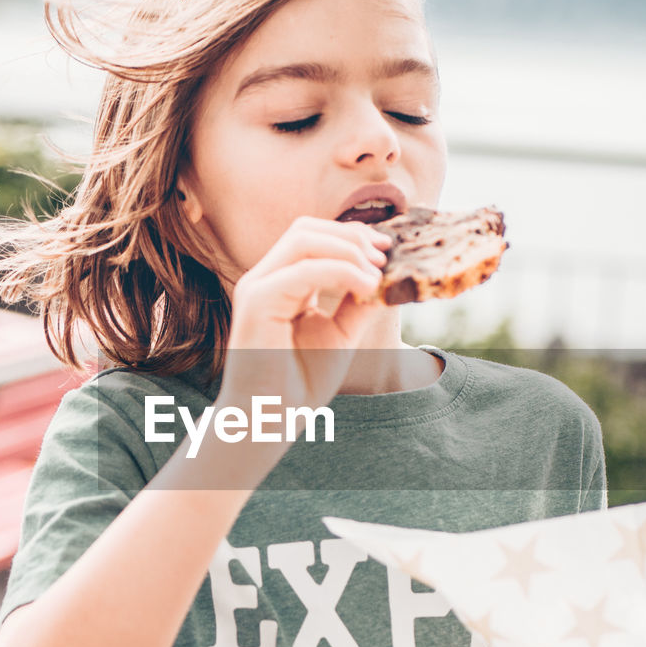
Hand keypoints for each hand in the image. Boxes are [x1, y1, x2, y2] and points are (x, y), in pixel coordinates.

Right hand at [218, 216, 390, 415]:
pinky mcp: (256, 302)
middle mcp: (264, 279)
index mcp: (280, 283)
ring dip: (348, 250)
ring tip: (376, 274)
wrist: (272, 418)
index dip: (351, 235)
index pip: (312, 237)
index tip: (387, 250)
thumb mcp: (341, 332)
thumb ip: (358, 301)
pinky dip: (341, 271)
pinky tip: (366, 286)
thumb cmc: (300, 381)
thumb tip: (389, 274)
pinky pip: (303, 271)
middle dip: (351, 236)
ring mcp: (256, 287)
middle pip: (306, 229)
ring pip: (302, 239)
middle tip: (384, 256)